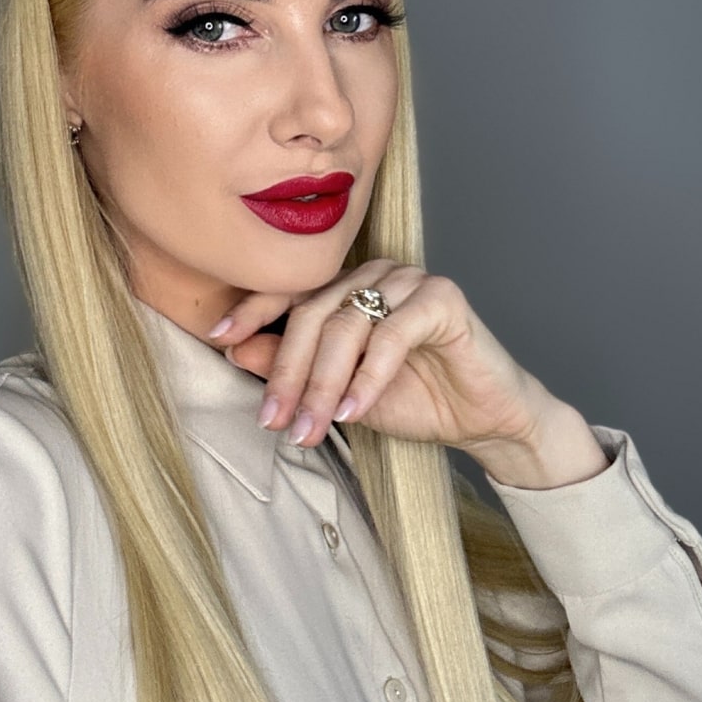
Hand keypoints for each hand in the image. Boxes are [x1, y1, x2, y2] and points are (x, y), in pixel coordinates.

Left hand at [210, 259, 607, 487]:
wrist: (483, 418)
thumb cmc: (414, 398)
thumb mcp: (339, 391)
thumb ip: (293, 367)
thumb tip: (237, 350)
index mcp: (348, 286)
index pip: (292, 292)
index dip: (252, 312)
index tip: (218, 338)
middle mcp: (374, 274)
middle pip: (313, 313)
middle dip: (287, 372)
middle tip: (273, 420)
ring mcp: (409, 280)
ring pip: (347, 324)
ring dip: (322, 383)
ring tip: (309, 428)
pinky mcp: (442, 297)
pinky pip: (392, 334)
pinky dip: (368, 376)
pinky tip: (353, 411)